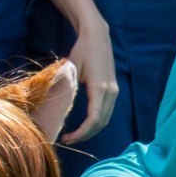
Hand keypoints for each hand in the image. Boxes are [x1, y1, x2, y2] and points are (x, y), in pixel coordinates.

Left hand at [66, 18, 119, 143]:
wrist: (97, 36)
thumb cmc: (82, 50)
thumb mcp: (71, 69)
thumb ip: (69, 89)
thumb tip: (61, 110)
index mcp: (100, 88)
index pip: (94, 119)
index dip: (81, 133)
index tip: (67, 139)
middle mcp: (111, 92)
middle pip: (101, 123)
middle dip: (85, 135)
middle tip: (67, 140)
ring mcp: (114, 92)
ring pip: (105, 119)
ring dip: (91, 131)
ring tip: (74, 135)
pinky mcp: (113, 90)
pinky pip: (106, 112)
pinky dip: (96, 122)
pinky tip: (84, 124)